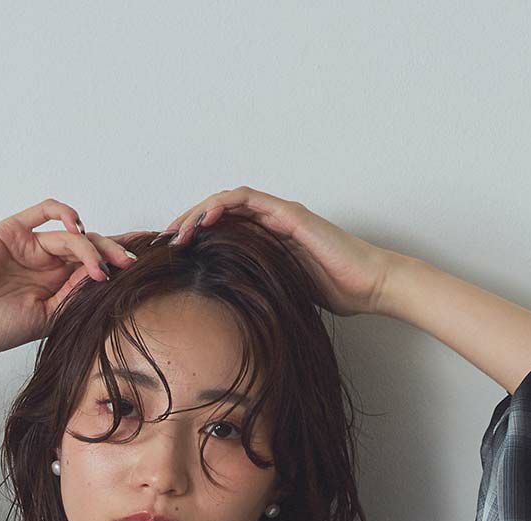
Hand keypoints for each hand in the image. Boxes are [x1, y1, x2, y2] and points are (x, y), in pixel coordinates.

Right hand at [0, 199, 139, 358]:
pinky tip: (77, 226)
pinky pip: (44, 211)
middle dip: (116, 253)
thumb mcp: (47, 319)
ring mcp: (32, 244)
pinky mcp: (14, 230)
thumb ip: (74, 298)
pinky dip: (64, 212)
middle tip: (130, 266)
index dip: (120, 262)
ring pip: (74, 234)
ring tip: (101, 271)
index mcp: (59, 284)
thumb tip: (108, 284)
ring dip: (93, 248)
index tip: (149, 265)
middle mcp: (49, 262)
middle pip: (93, 246)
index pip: (97, 267)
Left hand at [159, 187, 397, 316]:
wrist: (367, 286)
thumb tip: (227, 310)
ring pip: (227, 200)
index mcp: (268, 239)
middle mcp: (271, 221)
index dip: (194, 238)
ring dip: (198, 212)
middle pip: (218, 211)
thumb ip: (258, 289)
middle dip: (186, 223)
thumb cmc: (335, 292)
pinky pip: (249, 201)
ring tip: (176, 232)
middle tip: (162, 244)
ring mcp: (280, 214)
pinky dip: (223, 206)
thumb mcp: (283, 294)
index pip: (222, 230)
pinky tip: (205, 221)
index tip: (171, 257)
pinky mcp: (290, 215)